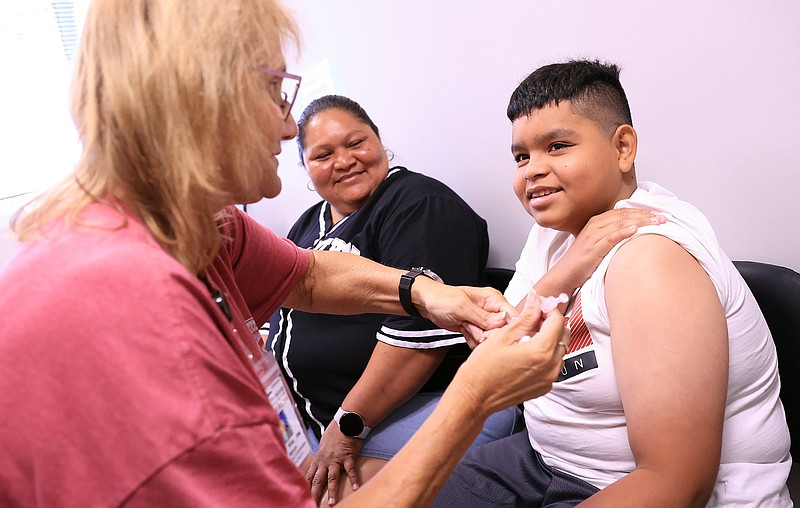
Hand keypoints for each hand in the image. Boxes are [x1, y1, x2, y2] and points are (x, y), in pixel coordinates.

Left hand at [307, 422, 363, 505]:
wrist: (345, 421)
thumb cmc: (335, 432)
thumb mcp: (323, 445)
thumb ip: (321, 456)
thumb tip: (318, 464)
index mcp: (319, 459)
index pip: (310, 476)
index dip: (307, 488)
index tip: (304, 497)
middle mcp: (325, 461)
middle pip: (318, 481)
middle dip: (315, 494)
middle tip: (313, 504)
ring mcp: (336, 459)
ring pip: (332, 478)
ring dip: (332, 491)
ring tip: (333, 503)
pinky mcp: (348, 456)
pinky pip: (351, 470)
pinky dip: (354, 479)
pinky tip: (356, 488)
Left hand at [414, 281, 515, 342]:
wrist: (427, 303)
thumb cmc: (442, 299)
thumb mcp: (462, 307)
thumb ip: (483, 316)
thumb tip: (503, 321)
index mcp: (493, 299)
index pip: (512, 315)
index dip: (504, 327)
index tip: (490, 331)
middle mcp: (492, 310)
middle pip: (502, 331)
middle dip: (486, 333)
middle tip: (471, 326)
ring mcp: (484, 320)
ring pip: (491, 338)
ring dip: (477, 336)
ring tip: (465, 325)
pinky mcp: (477, 329)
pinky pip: (481, 341)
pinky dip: (472, 340)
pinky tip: (464, 331)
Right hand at [453, 292, 568, 416]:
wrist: (474, 396)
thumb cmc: (482, 369)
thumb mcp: (502, 336)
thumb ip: (525, 317)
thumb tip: (535, 301)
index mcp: (540, 352)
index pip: (557, 321)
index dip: (548, 309)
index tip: (538, 306)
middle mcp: (549, 367)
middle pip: (563, 335)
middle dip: (550, 322)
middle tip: (533, 318)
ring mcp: (548, 379)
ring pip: (560, 350)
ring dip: (549, 338)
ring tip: (527, 335)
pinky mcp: (544, 387)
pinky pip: (553, 365)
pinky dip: (546, 354)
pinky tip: (527, 351)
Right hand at [550, 208, 664, 292]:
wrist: (565, 274)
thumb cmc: (582, 261)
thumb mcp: (598, 244)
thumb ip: (612, 236)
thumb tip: (633, 235)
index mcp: (597, 222)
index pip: (623, 212)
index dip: (642, 211)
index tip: (659, 213)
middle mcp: (595, 225)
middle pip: (624, 215)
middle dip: (646, 215)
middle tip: (664, 217)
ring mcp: (593, 236)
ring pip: (620, 223)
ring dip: (640, 221)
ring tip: (657, 222)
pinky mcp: (593, 247)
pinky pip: (610, 237)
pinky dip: (623, 232)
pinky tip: (635, 230)